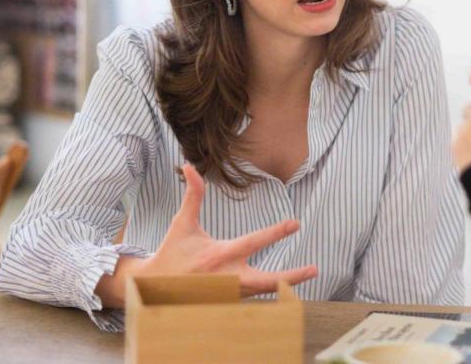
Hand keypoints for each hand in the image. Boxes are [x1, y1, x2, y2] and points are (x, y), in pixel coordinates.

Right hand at [138, 164, 318, 295]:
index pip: (253, 242)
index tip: (296, 224)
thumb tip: (188, 166)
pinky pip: (253, 300)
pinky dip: (269, 295)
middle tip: (315, 268)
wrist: (155, 287)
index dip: (276, 232)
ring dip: (286, 285)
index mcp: (219, 255)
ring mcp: (229, 295)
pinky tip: (287, 289)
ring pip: (263, 292)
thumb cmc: (172, 252)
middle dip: (292, 276)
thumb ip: (193, 195)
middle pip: (266, 280)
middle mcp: (228, 277)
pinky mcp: (228, 305)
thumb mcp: (182, 223)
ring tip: (309, 273)